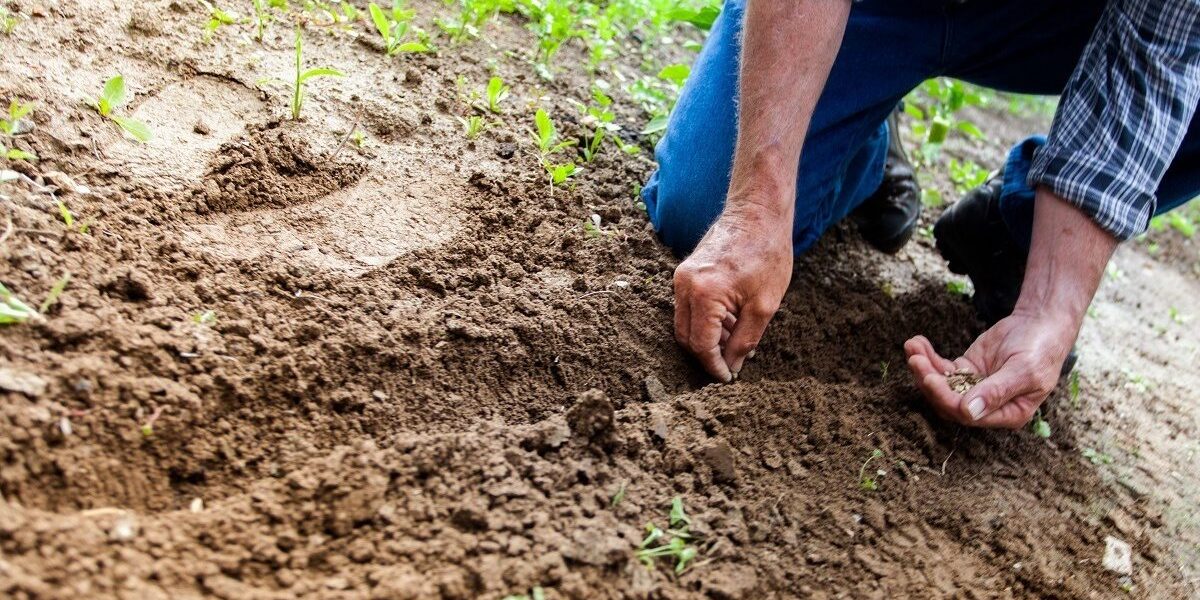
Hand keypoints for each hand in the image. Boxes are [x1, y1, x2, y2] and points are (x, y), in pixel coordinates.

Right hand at [673, 208, 792, 381]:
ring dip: (707, 338)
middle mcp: (685, 285)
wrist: (758, 213)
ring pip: (685, 323)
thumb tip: (732, 366)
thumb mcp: (764, 305)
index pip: (701, 345)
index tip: (728, 378)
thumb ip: (744, 340)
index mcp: (704, 294)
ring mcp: (681, 277)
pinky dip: (705, 321)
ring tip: (737, 340)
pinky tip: (730, 322)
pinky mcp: (685, 272)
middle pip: (686, 337)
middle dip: (707, 355)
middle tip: (731, 364)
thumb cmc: (767, 254)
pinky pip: (688, 307)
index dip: (714, 366)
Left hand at [904, 307, 1078, 427]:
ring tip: (912, 347)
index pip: (968, 415)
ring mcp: (974, 387)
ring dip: (924, 367)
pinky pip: (942, 368)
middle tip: (915, 360)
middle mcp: (988, 406)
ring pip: (942, 384)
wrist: (1041, 324)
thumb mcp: (1024, 371)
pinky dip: (928, 357)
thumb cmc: (1040, 350)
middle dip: (929, 381)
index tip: (930, 378)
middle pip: (949, 402)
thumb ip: (996, 391)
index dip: (946, 399)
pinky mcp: (966, 370)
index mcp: (1007, 414)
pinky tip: (917, 343)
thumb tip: (968, 412)